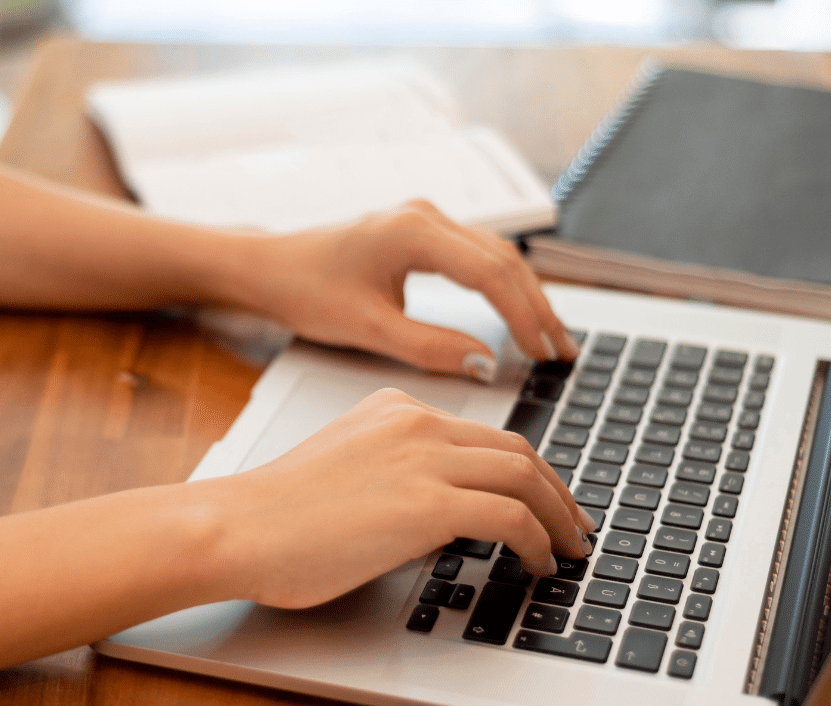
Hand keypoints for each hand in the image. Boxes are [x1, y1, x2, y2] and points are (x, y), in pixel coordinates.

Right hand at [197, 389, 595, 608]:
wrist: (239, 526)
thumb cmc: (276, 513)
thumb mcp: (344, 467)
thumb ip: (392, 469)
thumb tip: (438, 508)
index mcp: (394, 409)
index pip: (482, 433)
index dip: (526, 469)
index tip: (543, 498)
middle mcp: (415, 423)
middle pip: (515, 448)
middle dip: (556, 490)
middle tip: (574, 524)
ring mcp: (423, 458)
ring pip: (524, 475)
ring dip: (558, 517)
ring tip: (569, 549)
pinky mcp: (427, 503)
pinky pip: (511, 516)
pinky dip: (538, 540)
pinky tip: (539, 564)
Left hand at [245, 200, 579, 379]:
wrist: (269, 267)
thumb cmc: (305, 290)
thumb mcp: (366, 328)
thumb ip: (428, 347)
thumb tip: (484, 363)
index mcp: (412, 232)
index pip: (490, 273)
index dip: (524, 316)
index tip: (543, 354)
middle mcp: (425, 216)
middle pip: (503, 261)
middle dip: (537, 308)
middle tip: (562, 353)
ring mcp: (424, 220)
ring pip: (495, 256)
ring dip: (525, 297)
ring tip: (549, 339)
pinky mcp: (420, 232)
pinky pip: (477, 256)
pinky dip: (502, 287)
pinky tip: (516, 314)